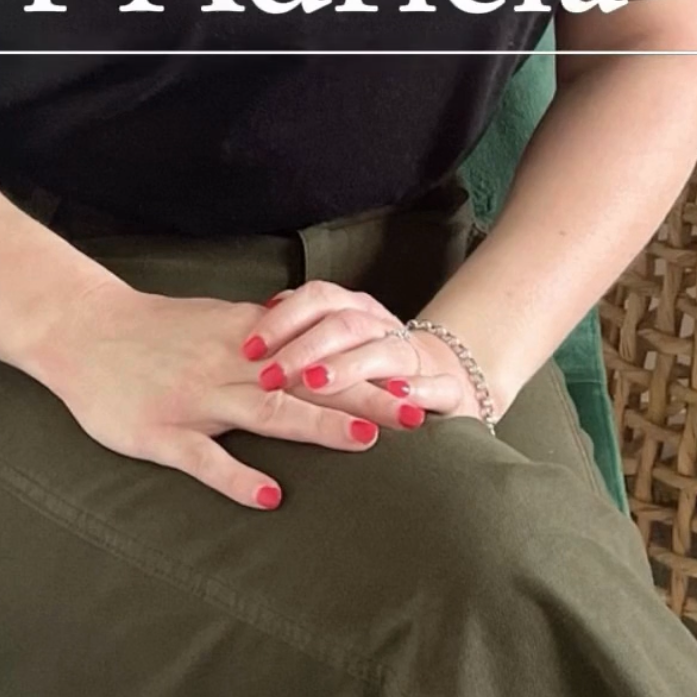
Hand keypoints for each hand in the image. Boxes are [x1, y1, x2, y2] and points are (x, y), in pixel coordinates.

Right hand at [41, 274, 437, 512]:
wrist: (79, 328)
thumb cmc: (149, 330)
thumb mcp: (211, 321)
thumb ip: (261, 335)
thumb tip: (311, 342)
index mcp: (245, 341)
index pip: (318, 355)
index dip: (367, 369)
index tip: (415, 382)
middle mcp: (228, 367)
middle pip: (307, 381)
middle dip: (363, 397)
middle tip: (416, 415)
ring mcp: (195, 400)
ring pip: (265, 412)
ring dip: (316, 425)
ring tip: (365, 441)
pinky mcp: (160, 434)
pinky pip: (203, 459)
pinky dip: (237, 477)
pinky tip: (271, 496)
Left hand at [247, 282, 501, 424]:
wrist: (441, 381)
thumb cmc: (367, 367)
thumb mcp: (333, 346)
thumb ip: (299, 333)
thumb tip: (251, 321)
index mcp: (353, 310)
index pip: (315, 299)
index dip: (282, 320)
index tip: (249, 348)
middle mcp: (382, 327)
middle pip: (342, 323)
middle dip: (305, 348)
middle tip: (272, 375)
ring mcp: (415, 355)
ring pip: (382, 349)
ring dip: (349, 366)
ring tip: (318, 382)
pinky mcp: (448, 389)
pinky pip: (438, 384)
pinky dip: (418, 390)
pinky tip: (398, 397)